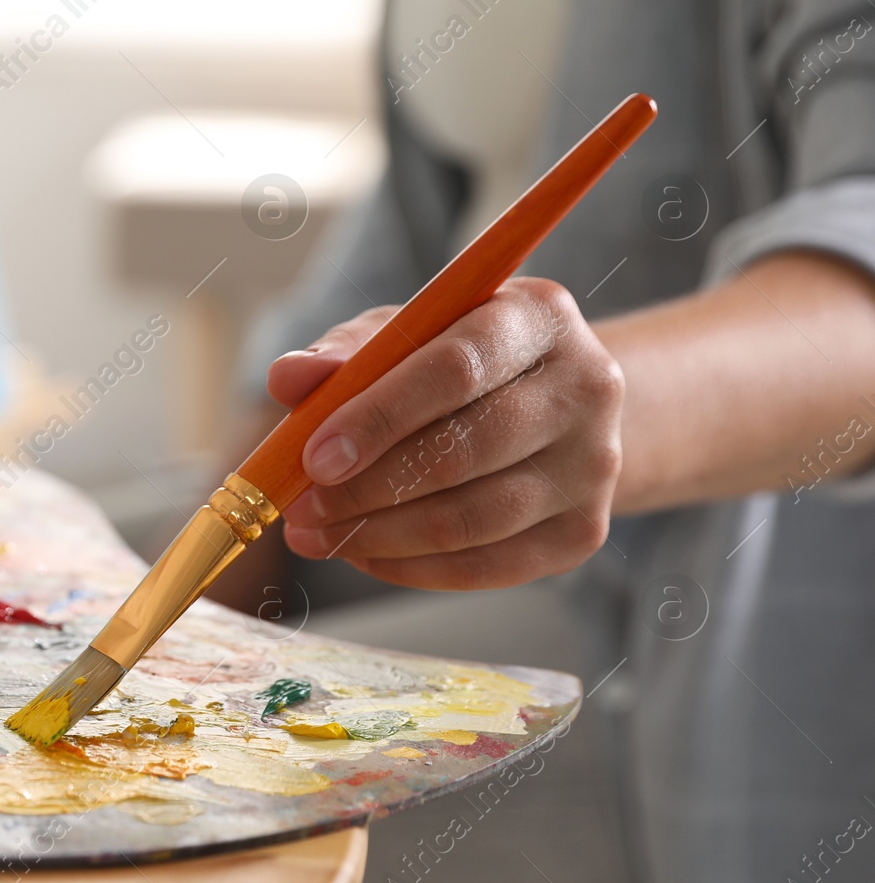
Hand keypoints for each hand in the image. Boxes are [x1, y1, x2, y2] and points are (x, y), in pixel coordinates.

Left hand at [270, 278, 623, 589]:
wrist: (558, 411)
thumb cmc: (460, 364)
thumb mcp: (404, 336)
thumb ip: (344, 353)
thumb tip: (287, 379)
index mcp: (538, 316)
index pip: (456, 368)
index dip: (379, 417)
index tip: (313, 456)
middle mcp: (586, 386)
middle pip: (465, 450)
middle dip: (367, 488)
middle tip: (301, 508)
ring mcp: (595, 466)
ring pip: (473, 518)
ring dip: (379, 535)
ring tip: (316, 535)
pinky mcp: (585, 533)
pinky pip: (487, 566)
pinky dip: (413, 567)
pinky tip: (363, 553)